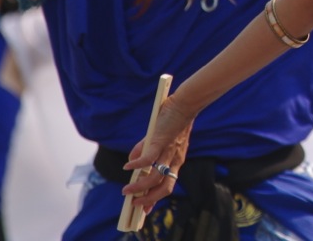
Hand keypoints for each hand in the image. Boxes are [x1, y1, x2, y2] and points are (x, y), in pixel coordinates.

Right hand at [121, 93, 196, 211]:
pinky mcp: (161, 141)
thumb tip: (131, 161)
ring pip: (154, 178)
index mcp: (176, 161)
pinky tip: (127, 166)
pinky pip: (147, 159)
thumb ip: (148, 150)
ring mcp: (168, 151)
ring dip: (138, 187)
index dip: (155, 198)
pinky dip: (136, 165)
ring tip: (126, 190)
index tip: (144, 209)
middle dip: (147, 199)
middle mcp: (175, 160)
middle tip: (134, 203)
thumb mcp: (162, 139)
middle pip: (164, 188)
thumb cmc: (174, 119)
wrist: (186, 103)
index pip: (167, 186)